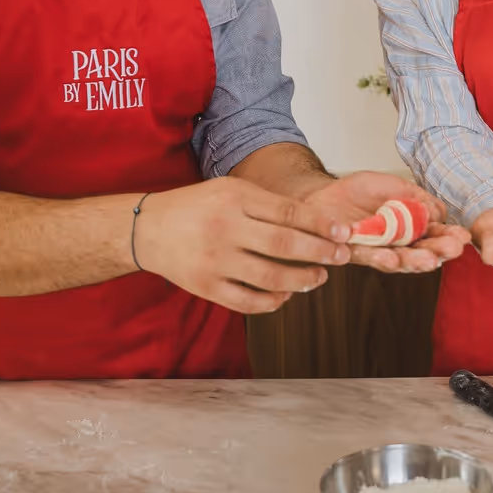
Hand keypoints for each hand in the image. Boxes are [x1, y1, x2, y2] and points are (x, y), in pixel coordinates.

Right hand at [135, 177, 350, 313]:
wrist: (148, 229)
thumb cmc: (197, 207)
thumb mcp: (230, 190)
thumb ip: (268, 204)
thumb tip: (315, 221)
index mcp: (234, 199)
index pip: (287, 212)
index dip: (320, 224)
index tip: (344, 232)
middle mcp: (225, 228)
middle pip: (283, 245)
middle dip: (320, 252)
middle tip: (341, 256)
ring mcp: (215, 261)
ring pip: (269, 277)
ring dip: (302, 280)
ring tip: (319, 277)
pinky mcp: (206, 287)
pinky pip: (247, 301)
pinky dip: (272, 302)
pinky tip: (286, 295)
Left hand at [303, 171, 469, 272]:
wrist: (322, 194)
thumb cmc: (359, 191)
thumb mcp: (393, 186)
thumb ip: (416, 197)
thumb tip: (439, 212)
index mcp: (410, 228)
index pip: (434, 236)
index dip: (449, 238)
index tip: (463, 237)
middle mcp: (397, 245)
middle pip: (421, 253)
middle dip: (437, 253)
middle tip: (451, 251)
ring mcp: (377, 251)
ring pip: (398, 261)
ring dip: (413, 262)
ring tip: (428, 260)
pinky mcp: (354, 253)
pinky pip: (368, 257)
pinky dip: (380, 257)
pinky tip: (391, 256)